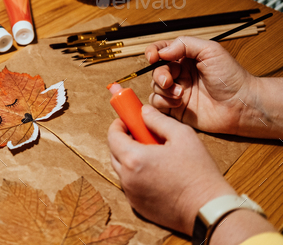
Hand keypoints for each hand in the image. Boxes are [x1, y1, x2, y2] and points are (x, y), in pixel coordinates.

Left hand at [108, 105, 235, 234]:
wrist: (208, 209)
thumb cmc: (198, 172)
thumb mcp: (182, 135)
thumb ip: (159, 120)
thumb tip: (144, 112)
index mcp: (134, 158)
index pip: (113, 136)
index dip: (118, 125)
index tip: (127, 120)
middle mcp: (127, 178)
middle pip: (114, 153)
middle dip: (123, 141)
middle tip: (141, 135)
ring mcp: (131, 194)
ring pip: (122, 170)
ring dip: (130, 159)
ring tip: (152, 155)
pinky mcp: (138, 207)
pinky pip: (130, 186)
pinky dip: (136, 176)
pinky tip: (156, 173)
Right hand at [145, 36, 255, 135]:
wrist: (240, 104)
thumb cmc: (231, 77)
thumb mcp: (210, 50)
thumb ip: (184, 44)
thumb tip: (162, 51)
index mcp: (186, 58)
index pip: (162, 51)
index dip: (153, 52)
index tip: (153, 57)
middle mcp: (179, 74)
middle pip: (156, 70)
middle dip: (159, 75)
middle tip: (169, 81)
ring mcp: (176, 91)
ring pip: (154, 87)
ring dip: (163, 89)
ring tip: (180, 93)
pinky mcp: (175, 108)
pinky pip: (157, 103)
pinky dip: (163, 102)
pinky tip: (178, 102)